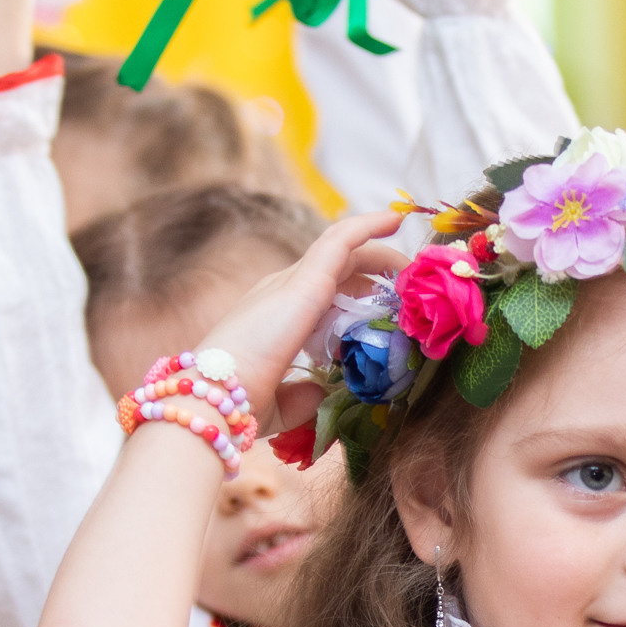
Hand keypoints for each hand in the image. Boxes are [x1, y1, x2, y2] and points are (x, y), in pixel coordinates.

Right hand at [198, 210, 406, 427]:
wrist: (215, 400)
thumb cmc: (240, 406)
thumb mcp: (280, 404)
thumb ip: (303, 396)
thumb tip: (323, 390)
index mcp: (273, 317)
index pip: (321, 293)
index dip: (354, 294)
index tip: (386, 306)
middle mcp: (280, 291)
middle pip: (336, 269)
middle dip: (373, 273)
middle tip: (406, 286)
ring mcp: (291, 282)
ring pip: (342, 250)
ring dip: (379, 252)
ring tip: (411, 263)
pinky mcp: (305, 281)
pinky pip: (342, 241)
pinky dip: (368, 226)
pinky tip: (394, 219)